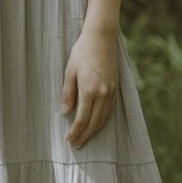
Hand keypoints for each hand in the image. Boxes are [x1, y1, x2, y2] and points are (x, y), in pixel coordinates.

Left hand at [61, 28, 118, 148]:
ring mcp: (111, 91)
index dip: (75, 131)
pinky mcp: (116, 87)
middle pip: (94, 122)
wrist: (101, 37)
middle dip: (85, 135)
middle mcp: (102, 94)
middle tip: (76, 145)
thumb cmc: (82, 51)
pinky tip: (98, 123)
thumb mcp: (70, 70)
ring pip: (104, 118)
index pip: (82, 119)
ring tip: (86, 138)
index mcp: (89, 90)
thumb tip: (66, 112)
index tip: (69, 139)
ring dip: (94, 130)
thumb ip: (68, 92)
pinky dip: (103, 120)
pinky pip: (110, 110)